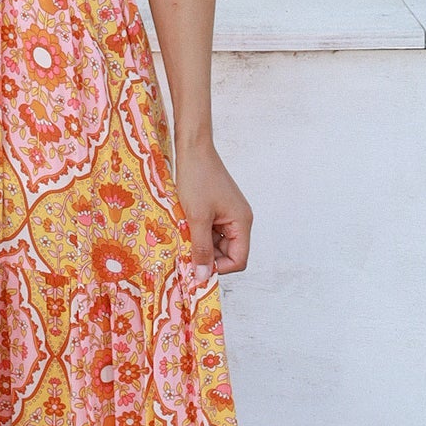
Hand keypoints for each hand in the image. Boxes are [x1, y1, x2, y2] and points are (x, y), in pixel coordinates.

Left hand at [173, 139, 252, 279]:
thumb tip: (204, 277)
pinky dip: (197, 233)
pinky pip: (210, 230)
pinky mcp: (216, 208)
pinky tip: (183, 228)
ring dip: (200, 244)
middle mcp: (239, 219)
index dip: (219, 268)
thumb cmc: (197, 179)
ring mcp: (228, 214)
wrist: (192, 149)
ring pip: (216, 242)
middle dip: (207, 256)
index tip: (196, 268)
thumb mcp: (197, 218)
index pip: (238, 260)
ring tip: (182, 238)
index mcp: (242, 222)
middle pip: (228, 253)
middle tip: (185, 254)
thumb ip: (201, 249)